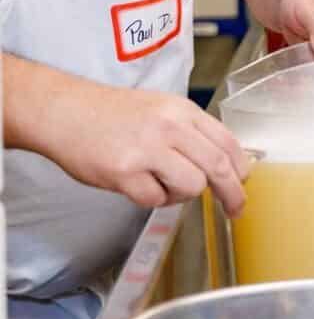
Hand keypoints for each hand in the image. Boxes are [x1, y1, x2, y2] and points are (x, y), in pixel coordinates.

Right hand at [53, 84, 252, 215]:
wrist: (65, 111)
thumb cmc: (112, 113)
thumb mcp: (162, 109)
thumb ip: (191, 132)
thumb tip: (221, 162)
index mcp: (183, 111)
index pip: (228, 143)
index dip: (241, 169)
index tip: (244, 184)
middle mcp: (170, 128)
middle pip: (217, 167)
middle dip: (232, 194)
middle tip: (235, 209)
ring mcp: (147, 150)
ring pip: (192, 186)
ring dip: (182, 194)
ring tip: (162, 184)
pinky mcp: (124, 172)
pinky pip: (155, 199)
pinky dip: (152, 199)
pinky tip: (138, 185)